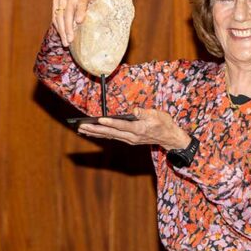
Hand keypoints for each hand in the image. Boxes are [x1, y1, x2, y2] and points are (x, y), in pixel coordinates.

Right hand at [52, 0, 99, 45]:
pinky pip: (55, 16)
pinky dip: (58, 28)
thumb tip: (108, 28)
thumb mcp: (101, 7)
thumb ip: (102, 14)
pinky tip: (63, 37)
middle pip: (69, 11)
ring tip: (66, 42)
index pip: (82, 2)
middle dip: (69, 27)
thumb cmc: (97, 5)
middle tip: (71, 39)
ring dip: (62, 30)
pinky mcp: (56, 1)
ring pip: (59, 15)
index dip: (80, 11)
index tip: (79, 22)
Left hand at [77, 108, 191, 149]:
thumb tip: (135, 110)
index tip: (100, 119)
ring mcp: (130, 140)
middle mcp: (132, 136)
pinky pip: (113, 137)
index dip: (111, 122)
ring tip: (82, 129)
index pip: (122, 126)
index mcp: (140, 129)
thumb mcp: (157, 114)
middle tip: (82, 126)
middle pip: (111, 133)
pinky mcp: (129, 140)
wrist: (169, 137)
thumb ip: (145, 113)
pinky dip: (102, 135)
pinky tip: (93, 132)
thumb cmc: (164, 123)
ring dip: (95, 133)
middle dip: (96, 129)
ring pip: (110, 136)